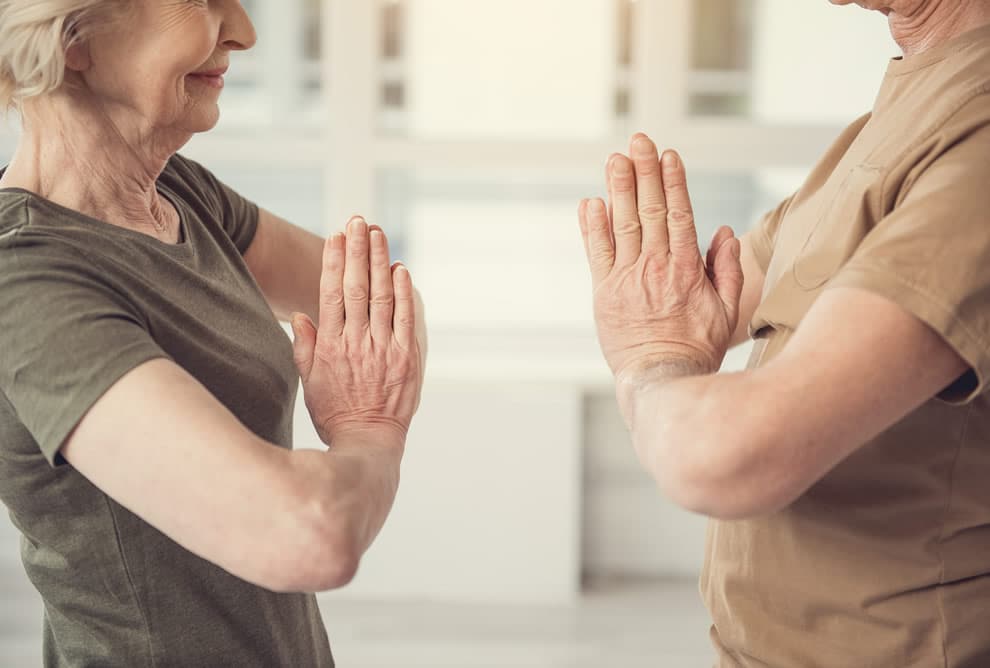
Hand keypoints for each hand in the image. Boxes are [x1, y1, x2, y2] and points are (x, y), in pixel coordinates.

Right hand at [291, 217, 423, 446]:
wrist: (366, 443)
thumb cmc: (334, 413)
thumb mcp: (309, 381)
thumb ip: (305, 346)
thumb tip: (300, 316)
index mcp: (330, 345)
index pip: (330, 294)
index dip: (334, 262)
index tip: (336, 236)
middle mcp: (356, 342)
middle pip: (356, 287)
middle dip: (357, 251)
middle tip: (359, 221)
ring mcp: (383, 349)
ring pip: (382, 297)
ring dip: (380, 262)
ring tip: (379, 234)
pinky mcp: (407, 359)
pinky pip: (407, 319)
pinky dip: (405, 293)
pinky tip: (402, 270)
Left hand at [579, 134, 743, 382]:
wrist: (662, 380)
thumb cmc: (698, 348)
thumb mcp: (727, 311)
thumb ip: (728, 269)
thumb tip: (723, 231)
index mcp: (687, 268)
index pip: (679, 213)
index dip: (672, 181)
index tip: (667, 155)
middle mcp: (656, 267)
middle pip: (648, 209)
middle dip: (643, 171)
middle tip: (637, 140)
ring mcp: (627, 278)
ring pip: (622, 224)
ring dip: (618, 188)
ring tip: (614, 159)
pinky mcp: (604, 293)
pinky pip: (596, 252)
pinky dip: (593, 226)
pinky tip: (591, 202)